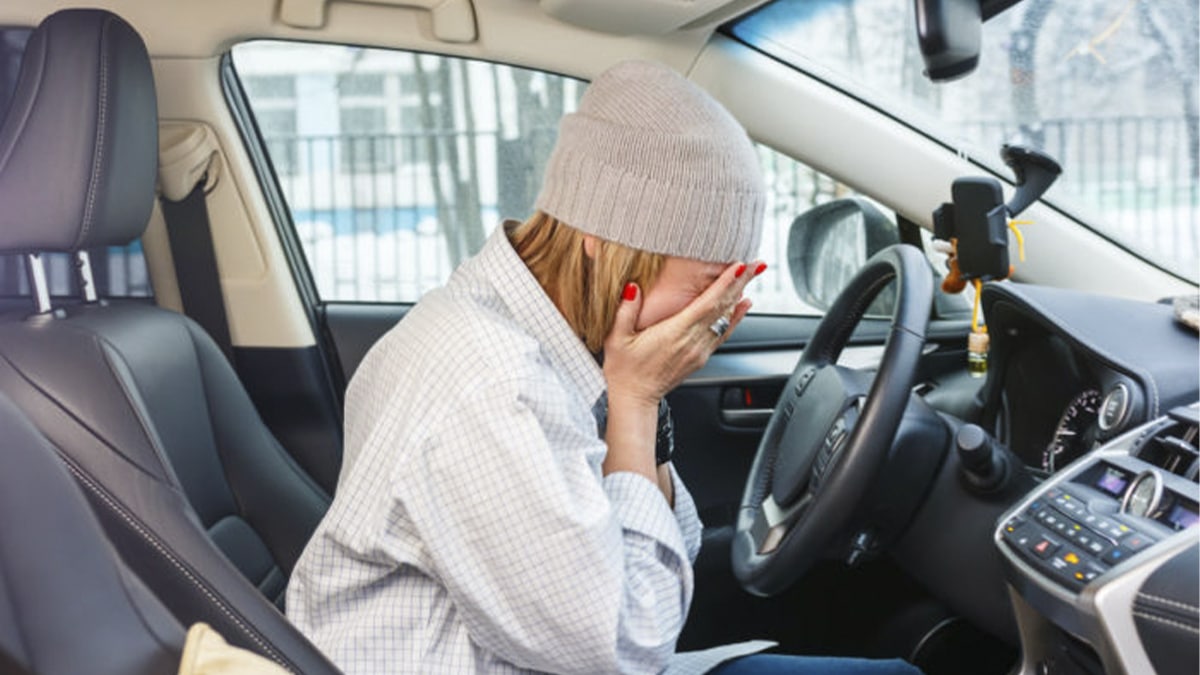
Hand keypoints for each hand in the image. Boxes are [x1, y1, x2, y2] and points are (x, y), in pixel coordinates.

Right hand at [598, 260, 764, 485]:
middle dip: (740, 283)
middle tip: (754, 264)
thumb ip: (626, 311)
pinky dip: (735, 317)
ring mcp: (699, 351)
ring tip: (751, 276)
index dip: (724, 284)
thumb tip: (633, 287)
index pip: (706, 305)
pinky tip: (742, 305)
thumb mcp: (616, 339)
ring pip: (726, 320)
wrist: (634, 398)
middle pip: (723, 308)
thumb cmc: (624, 370)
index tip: (737, 266)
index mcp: (674, 334)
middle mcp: (692, 343)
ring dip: (739, 296)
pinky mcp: (700, 357)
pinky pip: (723, 333)